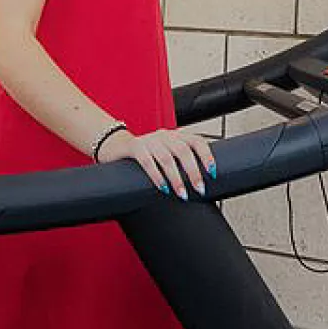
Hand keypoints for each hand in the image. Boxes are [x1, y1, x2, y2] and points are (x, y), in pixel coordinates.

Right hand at [97, 129, 216, 198]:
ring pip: (167, 158)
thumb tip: (200, 182)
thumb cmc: (145, 154)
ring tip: (182, 194)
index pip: (197, 141)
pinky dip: (156, 176)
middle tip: (199, 188)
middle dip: (193, 172)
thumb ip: (180, 161)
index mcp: (176, 135)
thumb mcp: (166, 153)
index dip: (207, 156)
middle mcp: (164, 135)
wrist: (114, 146)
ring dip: (176, 178)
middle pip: (183, 151)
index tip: (212, 172)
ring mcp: (149, 140)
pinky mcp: (134, 147)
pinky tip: (162, 187)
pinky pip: (147, 162)